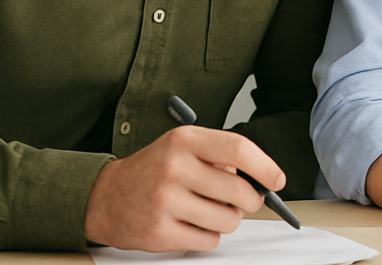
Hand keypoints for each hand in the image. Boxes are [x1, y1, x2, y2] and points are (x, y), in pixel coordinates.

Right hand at [83, 126, 285, 250]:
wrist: (104, 197)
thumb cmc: (153, 170)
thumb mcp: (182, 147)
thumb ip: (219, 155)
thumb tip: (261, 179)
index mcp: (185, 141)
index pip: (239, 149)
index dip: (266, 167)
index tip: (277, 180)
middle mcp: (174, 168)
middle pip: (239, 191)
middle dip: (251, 202)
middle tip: (245, 202)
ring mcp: (165, 201)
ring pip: (227, 220)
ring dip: (228, 220)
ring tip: (210, 212)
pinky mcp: (158, 232)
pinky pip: (208, 241)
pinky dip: (208, 237)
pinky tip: (192, 225)